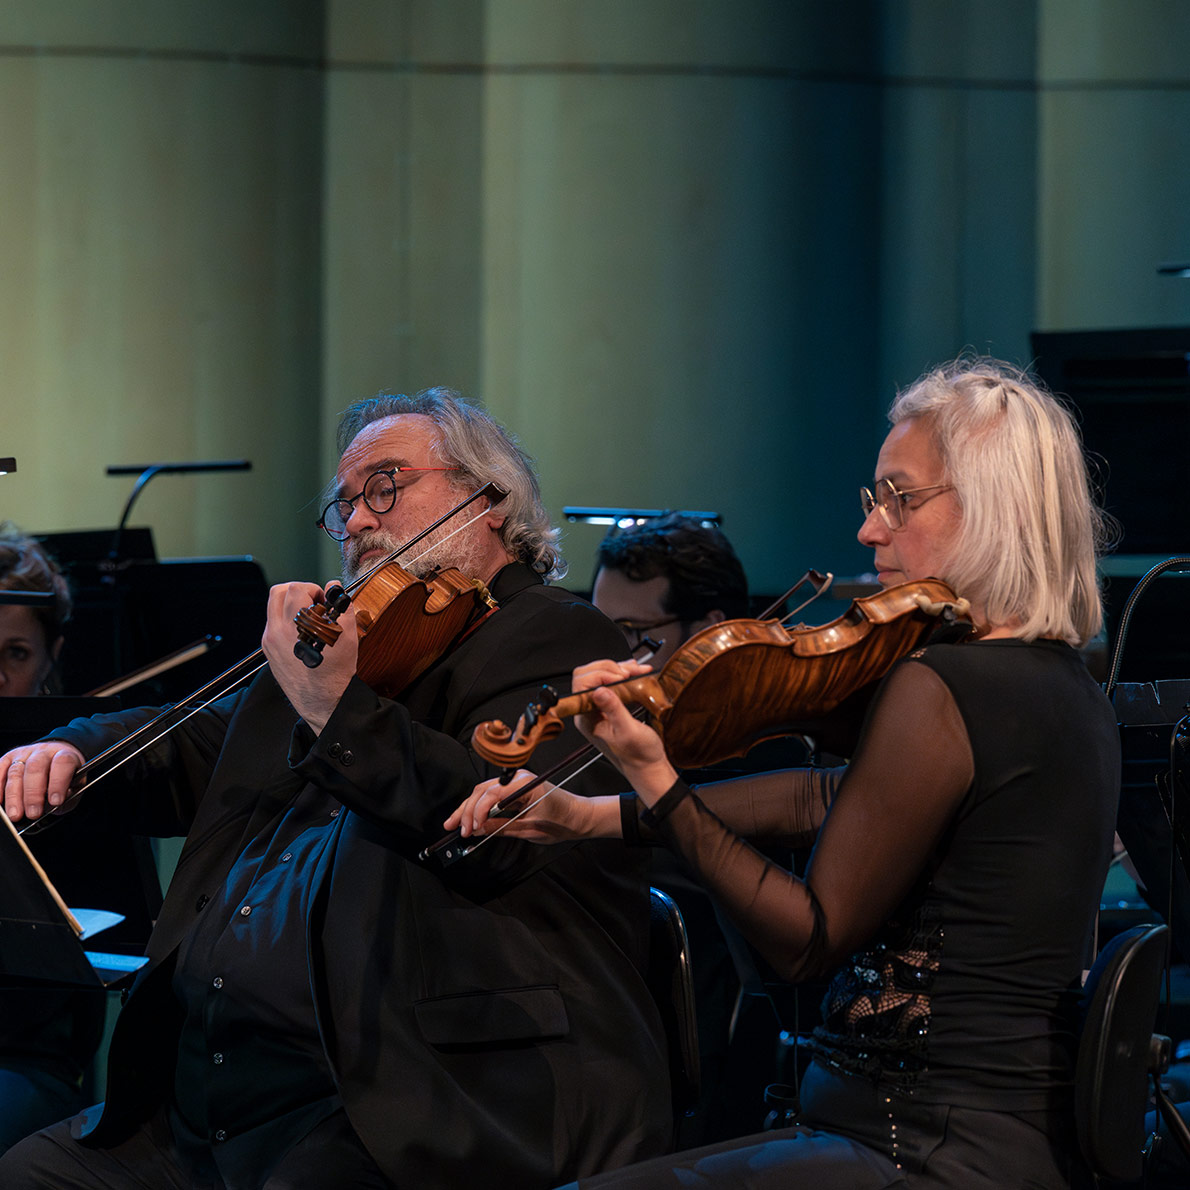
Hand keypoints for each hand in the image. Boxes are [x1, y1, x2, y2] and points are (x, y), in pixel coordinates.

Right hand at [2, 742, 84, 822]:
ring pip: (15, 771)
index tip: (56, 802)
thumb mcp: (75, 786)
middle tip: (33, 814)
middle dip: (33, 794)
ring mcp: (24, 753)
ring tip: (16, 815)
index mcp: (65, 754)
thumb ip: (68, 796)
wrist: (55, 758)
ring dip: (14, 796)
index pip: (62, 763)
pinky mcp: (8, 758)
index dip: (59, 782)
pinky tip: (0, 802)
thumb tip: (53, 805)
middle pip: (35, 767)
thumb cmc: (65, 777)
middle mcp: (44, 751)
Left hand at [262, 581, 358, 733]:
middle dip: (297, 591)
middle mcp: (277, 631)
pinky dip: (285, 620)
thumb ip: (342, 606)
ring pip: (272, 608)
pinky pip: (272, 625)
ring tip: (307, 617)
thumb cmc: (336, 671)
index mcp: (296, 625)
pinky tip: (302, 633)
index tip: (323, 600)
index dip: (313, 589)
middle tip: (313, 602)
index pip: (297, 589)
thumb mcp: (347, 635)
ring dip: (289, 605)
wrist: (324, 699)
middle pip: (278, 592)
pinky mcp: (268, 651)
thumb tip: (335, 587)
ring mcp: (270, 642)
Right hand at [443, 770, 593, 842]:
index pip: (490, 794)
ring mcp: (515, 782)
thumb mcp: (529, 829)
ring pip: (484, 793)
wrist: (579, 817)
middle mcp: (517, 778)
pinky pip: (493, 797)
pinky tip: (470, 820)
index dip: (476, 812)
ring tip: (454, 824)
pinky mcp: (515, 790)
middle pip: (482, 791)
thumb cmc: (561, 822)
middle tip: (454, 828)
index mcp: (523, 784)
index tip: (470, 829)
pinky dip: (481, 808)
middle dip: (466, 810)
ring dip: (469, 809)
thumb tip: (476, 830)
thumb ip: (500, 827)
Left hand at [571, 659, 676, 804]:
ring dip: (620, 669)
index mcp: (587, 718)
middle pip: (588, 676)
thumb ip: (613, 709)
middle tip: (629, 672)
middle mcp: (589, 711)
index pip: (581, 685)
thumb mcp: (628, 731)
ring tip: (637, 670)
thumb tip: (599, 690)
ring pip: (601, 676)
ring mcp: (600, 707)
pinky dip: (624, 673)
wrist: (648, 766)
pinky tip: (636, 672)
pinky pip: (612, 682)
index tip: (620, 676)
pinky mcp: (611, 705)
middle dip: (610, 668)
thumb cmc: (639, 755)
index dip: (599, 675)